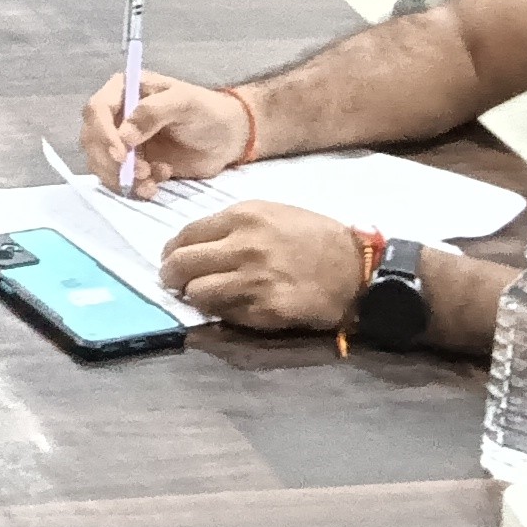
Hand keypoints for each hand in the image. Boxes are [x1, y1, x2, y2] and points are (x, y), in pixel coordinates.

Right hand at [81, 72, 257, 193]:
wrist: (227, 137)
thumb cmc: (207, 111)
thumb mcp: (184, 102)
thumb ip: (154, 112)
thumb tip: (125, 135)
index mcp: (124, 90)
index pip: (97, 110)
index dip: (103, 134)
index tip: (121, 154)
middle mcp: (116, 115)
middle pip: (92, 140)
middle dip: (112, 161)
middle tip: (141, 172)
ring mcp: (121, 142)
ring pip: (101, 164)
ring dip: (122, 178)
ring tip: (153, 179)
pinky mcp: (131, 165)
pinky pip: (118, 180)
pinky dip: (133, 188)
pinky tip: (156, 184)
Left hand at [159, 203, 370, 332]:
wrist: (354, 268)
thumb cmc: (313, 236)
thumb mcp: (271, 213)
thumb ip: (232, 226)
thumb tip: (195, 245)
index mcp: (242, 216)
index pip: (185, 235)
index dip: (172, 251)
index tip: (172, 259)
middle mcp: (241, 246)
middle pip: (180, 265)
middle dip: (172, 276)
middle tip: (175, 283)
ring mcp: (251, 280)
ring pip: (196, 293)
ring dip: (195, 297)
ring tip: (204, 297)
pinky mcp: (263, 309)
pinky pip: (224, 313)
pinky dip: (221, 312)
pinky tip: (232, 306)